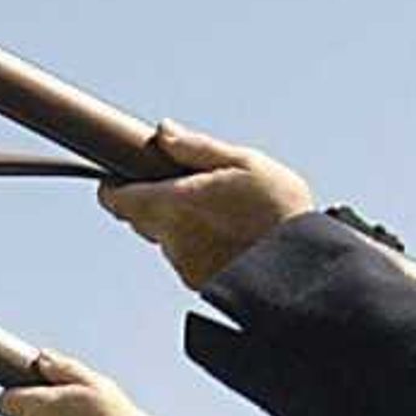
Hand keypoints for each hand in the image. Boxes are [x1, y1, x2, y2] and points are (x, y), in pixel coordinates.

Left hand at [95, 126, 315, 290]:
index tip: (120, 175)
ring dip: (179, 224)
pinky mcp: (198, 284)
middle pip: (140, 217)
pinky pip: (185, 258)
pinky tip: (229, 236)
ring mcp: (183, 264)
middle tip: (188, 185)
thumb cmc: (278, 211)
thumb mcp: (243, 163)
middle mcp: (171, 239)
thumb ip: (196, 149)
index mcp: (174, 203)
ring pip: (165, 238)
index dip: (113, 186)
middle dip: (154, 199)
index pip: (118, 199)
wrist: (302, 269)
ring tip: (222, 212)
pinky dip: (197, 245)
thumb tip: (164, 132)